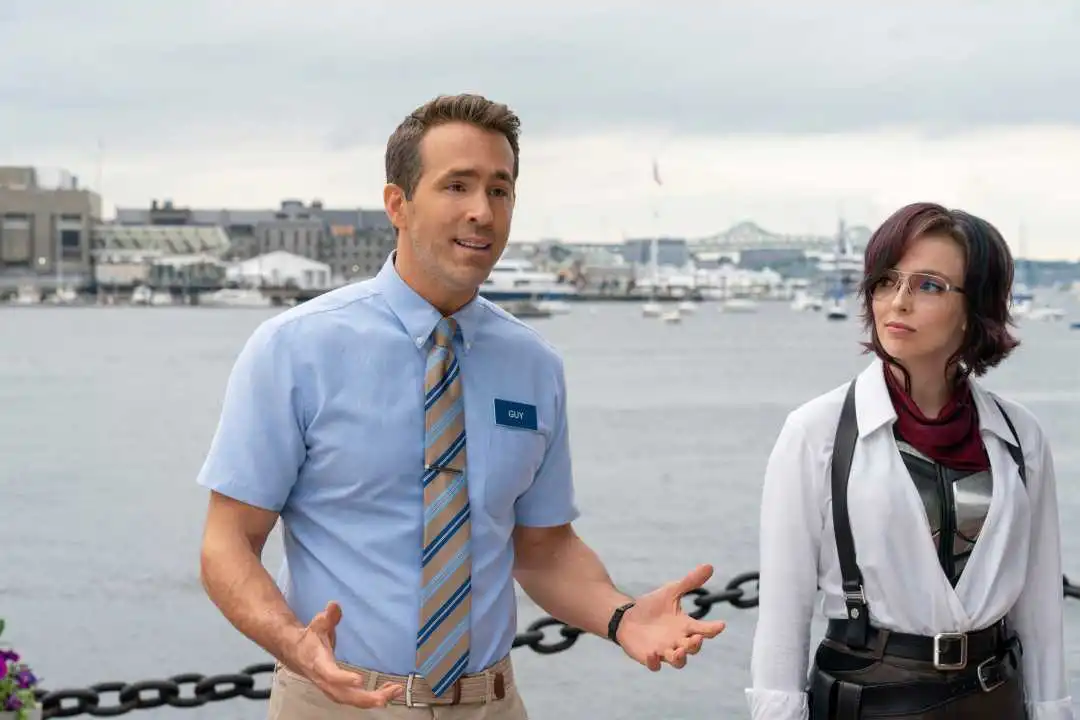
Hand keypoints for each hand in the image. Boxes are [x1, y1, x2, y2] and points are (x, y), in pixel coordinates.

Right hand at [287, 601, 402, 707]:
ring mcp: (332, 689)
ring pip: (352, 700)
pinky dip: (372, 699)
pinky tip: (389, 692)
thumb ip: (327, 617)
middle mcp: (325, 681)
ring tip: (395, 691)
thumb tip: (334, 605)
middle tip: (387, 695)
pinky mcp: (339, 691)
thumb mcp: (317, 625)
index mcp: (320, 664)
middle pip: (344, 695)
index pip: (330, 675)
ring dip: (374, 700)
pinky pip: (355, 699)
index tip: (359, 680)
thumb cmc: (310, 639)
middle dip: (366, 698)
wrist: (297, 654)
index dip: (343, 679)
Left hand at [615, 564, 726, 670]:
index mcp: (686, 626)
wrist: (627, 616)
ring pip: (678, 662)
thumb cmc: (653, 606)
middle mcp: (679, 641)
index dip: (713, 629)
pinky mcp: (649, 657)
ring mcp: (665, 651)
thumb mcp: (671, 591)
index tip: (721, 625)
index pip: (704, 630)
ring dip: (680, 658)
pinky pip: (654, 665)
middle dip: (696, 645)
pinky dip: (654, 662)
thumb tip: (709, 566)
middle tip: (696, 638)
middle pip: (693, 648)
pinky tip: (652, 653)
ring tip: (679, 650)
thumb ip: (690, 582)